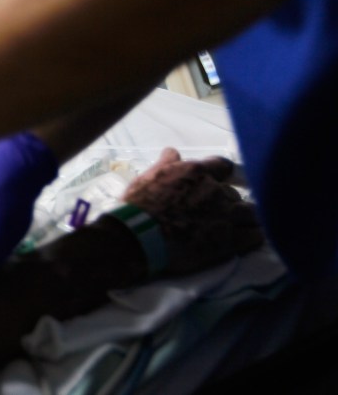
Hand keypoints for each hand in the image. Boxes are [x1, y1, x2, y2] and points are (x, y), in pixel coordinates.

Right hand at [122, 148, 263, 275]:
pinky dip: (252, 236)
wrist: (139, 237)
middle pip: (235, 193)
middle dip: (228, 202)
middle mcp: (216, 191)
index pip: (224, 165)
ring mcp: (225, 216)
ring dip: (246, 218)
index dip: (223, 175)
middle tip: (218, 212)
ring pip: (251, 213)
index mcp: (197, 173)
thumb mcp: (147, 178)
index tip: (221, 181)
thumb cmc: (139, 206)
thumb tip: (173, 152)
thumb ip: (165, 164)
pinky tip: (246, 238)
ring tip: (239, 226)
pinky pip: (254, 236)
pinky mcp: (230, 241)